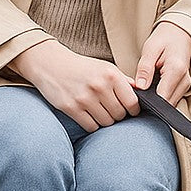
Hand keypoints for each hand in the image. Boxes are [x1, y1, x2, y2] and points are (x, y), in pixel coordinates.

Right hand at [10, 40, 139, 130]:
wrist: (50, 64)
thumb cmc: (80, 67)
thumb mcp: (104, 67)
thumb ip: (123, 80)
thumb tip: (140, 91)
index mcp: (111, 74)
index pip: (132, 102)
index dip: (133, 110)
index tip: (130, 110)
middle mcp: (99, 86)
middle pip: (120, 114)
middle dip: (118, 115)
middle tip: (112, 110)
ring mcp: (84, 98)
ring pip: (106, 122)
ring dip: (105, 120)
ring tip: (100, 112)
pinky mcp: (71, 108)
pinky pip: (91, 126)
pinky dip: (92, 124)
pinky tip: (89, 116)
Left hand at [135, 22, 190, 105]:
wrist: (179, 34)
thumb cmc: (164, 40)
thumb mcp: (150, 49)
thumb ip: (145, 69)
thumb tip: (140, 88)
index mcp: (176, 70)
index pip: (162, 97)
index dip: (147, 101)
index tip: (135, 98)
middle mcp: (184, 80)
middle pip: (166, 104)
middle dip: (150, 103)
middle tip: (137, 94)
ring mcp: (185, 85)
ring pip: (169, 104)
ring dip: (156, 102)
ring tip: (144, 90)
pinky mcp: (183, 88)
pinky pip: (171, 99)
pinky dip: (160, 98)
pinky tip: (152, 90)